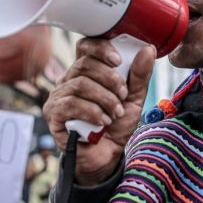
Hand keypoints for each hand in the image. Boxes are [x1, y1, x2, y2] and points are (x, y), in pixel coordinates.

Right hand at [43, 37, 155, 185]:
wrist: (105, 156)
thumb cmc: (116, 124)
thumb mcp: (134, 98)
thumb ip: (140, 75)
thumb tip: (148, 49)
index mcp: (87, 71)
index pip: (86, 46)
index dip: (101, 48)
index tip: (118, 60)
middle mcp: (69, 79)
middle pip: (85, 64)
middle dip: (110, 78)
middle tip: (123, 95)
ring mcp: (59, 96)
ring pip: (80, 84)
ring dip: (104, 98)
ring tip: (115, 113)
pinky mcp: (53, 114)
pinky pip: (70, 104)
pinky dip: (92, 111)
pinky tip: (103, 121)